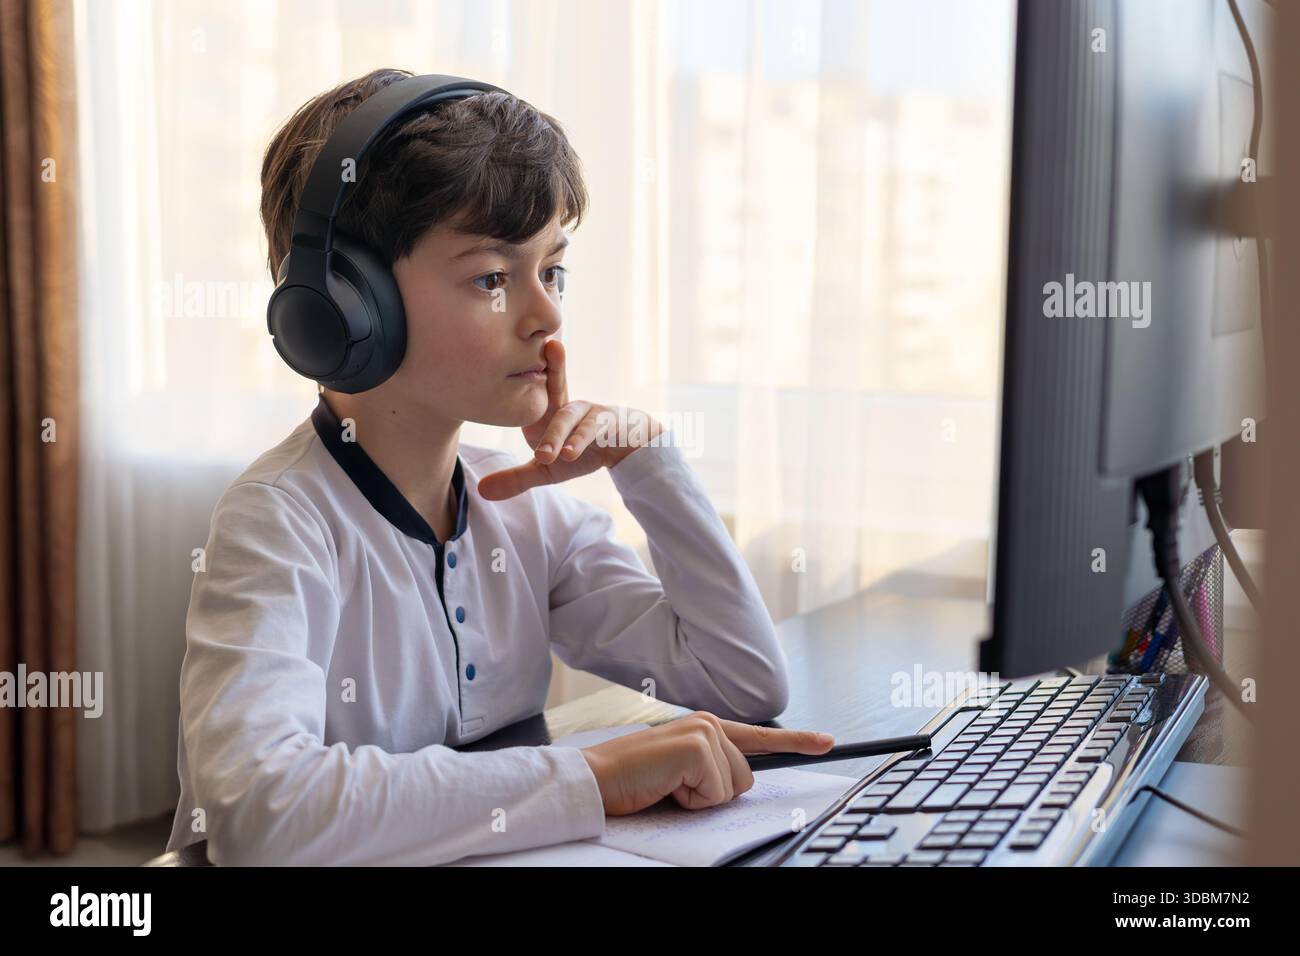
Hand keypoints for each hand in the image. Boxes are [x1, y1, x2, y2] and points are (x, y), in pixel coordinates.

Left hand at [477, 338, 663, 500]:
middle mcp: (563, 404)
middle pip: (554, 383)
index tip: (499, 364)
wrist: (624, 449)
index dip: (515, 376)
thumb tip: (481, 491)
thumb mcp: (546, 469)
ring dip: (555, 436)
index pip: (526, 392)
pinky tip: (570, 455)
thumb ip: (516, 478)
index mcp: (543, 410)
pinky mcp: (606, 424)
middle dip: (551, 367)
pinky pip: (591, 431)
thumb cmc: (580, 450)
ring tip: (544, 457)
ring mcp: (585, 412)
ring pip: (567, 418)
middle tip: (550, 348)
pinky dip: (579, 443)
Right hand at [579, 712, 834, 814]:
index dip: (798, 741)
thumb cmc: (633, 782)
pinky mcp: (698, 746)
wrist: (594, 780)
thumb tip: (739, 782)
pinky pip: (716, 791)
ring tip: (666, 786)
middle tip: (673, 788)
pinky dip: (691, 799)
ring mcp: (704, 731)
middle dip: (713, 794)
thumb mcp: (679, 774)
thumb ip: (709, 769)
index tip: (828, 742)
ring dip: (700, 798)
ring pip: (734, 786)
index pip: (759, 738)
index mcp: (705, 726)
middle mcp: (708, 722)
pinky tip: (665, 785)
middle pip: (747, 777)